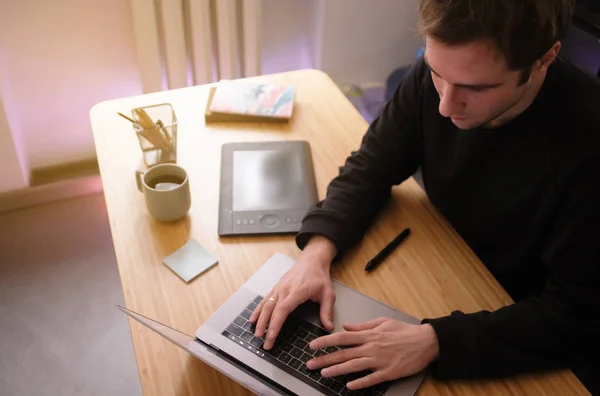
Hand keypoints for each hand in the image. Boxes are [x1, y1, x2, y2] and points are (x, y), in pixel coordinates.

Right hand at [249, 236, 336, 348]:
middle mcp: (284, 289)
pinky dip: (257, 310)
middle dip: (265, 327)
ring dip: (259, 320)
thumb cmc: (319, 276)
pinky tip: (253, 319)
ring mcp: (278, 288)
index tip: (271, 337)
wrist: (312, 260)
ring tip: (256, 334)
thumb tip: (329, 327)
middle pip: (270, 310)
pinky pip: (265, 300)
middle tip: (264, 343)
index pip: (282, 310)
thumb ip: (327, 311)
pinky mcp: (276, 287)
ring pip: (265, 305)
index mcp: (297, 291)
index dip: (275, 324)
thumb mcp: (328, 293)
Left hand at [307, 317, 438, 389]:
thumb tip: (347, 326)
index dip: (325, 341)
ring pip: (354, 366)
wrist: (426, 341)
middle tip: (311, 363)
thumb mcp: (383, 322)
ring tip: (324, 374)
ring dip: (337, 370)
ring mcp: (379, 360)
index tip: (313, 345)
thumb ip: (363, 326)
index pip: (342, 337)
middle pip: (344, 353)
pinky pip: (371, 378)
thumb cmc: (405, 331)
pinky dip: (360, 382)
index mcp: (369, 335)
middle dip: (325, 358)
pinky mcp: (389, 372)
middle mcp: (371, 347)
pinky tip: (349, 386)